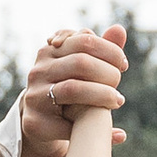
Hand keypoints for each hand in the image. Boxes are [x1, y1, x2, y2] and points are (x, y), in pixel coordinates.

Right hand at [17, 24, 127, 156]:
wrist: (41, 123)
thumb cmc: (68, 89)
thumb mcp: (83, 68)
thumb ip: (101, 49)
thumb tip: (119, 29)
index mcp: (49, 51)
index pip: (85, 40)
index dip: (110, 51)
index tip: (123, 65)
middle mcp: (38, 70)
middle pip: (81, 63)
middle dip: (108, 73)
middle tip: (118, 84)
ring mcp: (34, 96)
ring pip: (73, 88)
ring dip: (102, 95)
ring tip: (117, 101)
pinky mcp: (34, 122)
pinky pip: (67, 122)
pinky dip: (92, 125)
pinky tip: (107, 127)